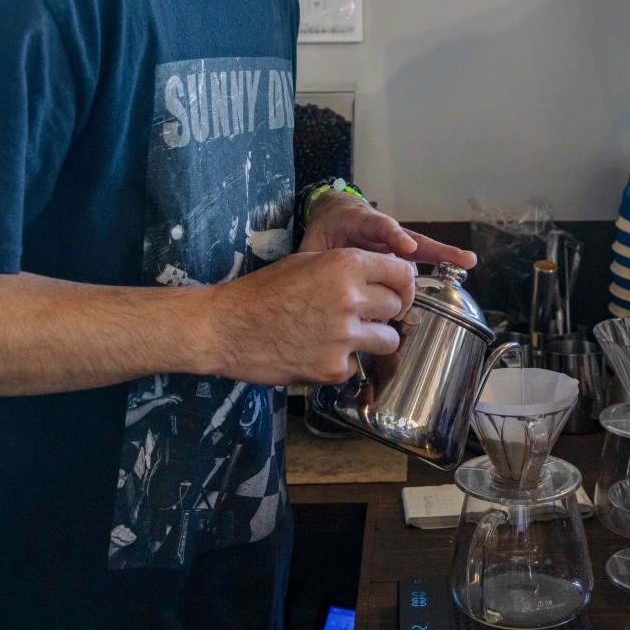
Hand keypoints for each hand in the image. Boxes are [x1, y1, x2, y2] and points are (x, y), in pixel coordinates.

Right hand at [203, 248, 416, 384]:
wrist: (226, 328)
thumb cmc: (261, 292)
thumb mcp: (306, 262)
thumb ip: (345, 268)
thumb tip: (378, 277)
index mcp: (345, 265)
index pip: (402, 273)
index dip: (403, 285)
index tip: (398, 294)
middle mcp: (350, 299)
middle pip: (397, 307)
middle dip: (385, 312)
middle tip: (364, 316)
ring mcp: (343, 336)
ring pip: (388, 340)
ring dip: (374, 340)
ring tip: (346, 337)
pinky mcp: (333, 367)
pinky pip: (356, 365)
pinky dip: (343, 363)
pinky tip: (318, 353)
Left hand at [300, 190, 477, 268]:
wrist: (334, 211)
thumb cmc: (324, 229)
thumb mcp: (313, 243)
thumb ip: (318, 260)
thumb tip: (320, 285)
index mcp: (356, 219)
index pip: (377, 225)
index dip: (393, 236)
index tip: (407, 248)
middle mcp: (381, 226)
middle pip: (409, 236)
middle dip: (431, 247)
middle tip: (454, 257)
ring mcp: (393, 237)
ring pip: (420, 246)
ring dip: (443, 254)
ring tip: (468, 261)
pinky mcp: (399, 249)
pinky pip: (420, 256)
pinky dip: (439, 262)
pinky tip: (461, 268)